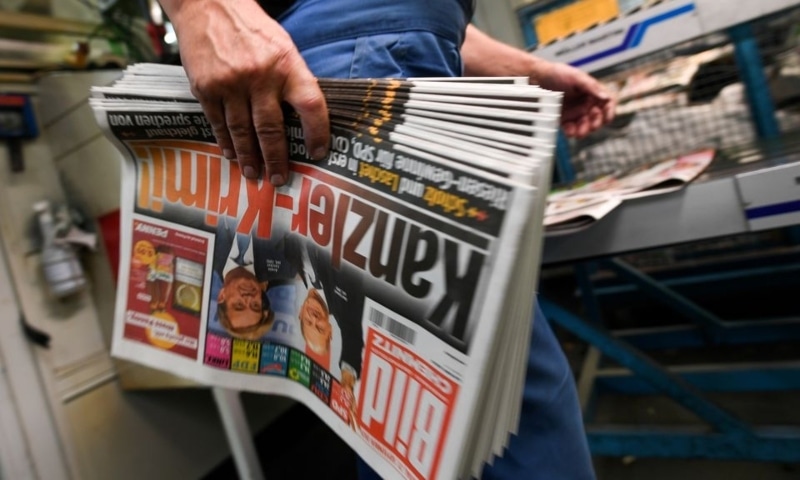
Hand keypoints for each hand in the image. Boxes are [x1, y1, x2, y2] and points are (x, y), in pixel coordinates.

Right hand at [164, 0, 329, 184]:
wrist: (207, 5)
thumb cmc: (251, 28)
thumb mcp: (283, 47)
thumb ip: (292, 79)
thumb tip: (304, 118)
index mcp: (287, 65)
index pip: (311, 105)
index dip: (318, 132)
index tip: (319, 153)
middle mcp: (260, 76)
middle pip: (272, 129)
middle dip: (277, 159)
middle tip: (280, 178)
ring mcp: (231, 83)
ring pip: (243, 132)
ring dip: (250, 157)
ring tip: (255, 173)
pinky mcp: (206, 88)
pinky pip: (218, 123)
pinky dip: (226, 142)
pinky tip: (231, 154)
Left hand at [533, 61, 615, 137]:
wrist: (535, 78)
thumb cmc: (556, 73)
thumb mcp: (576, 77)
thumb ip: (591, 87)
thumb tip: (605, 97)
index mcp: (591, 91)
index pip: (607, 102)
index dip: (610, 111)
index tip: (608, 118)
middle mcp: (585, 102)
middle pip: (598, 117)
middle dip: (596, 123)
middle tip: (591, 125)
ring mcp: (575, 112)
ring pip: (585, 126)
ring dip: (584, 130)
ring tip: (579, 132)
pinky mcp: (563, 119)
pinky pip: (571, 129)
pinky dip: (572, 132)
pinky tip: (570, 132)